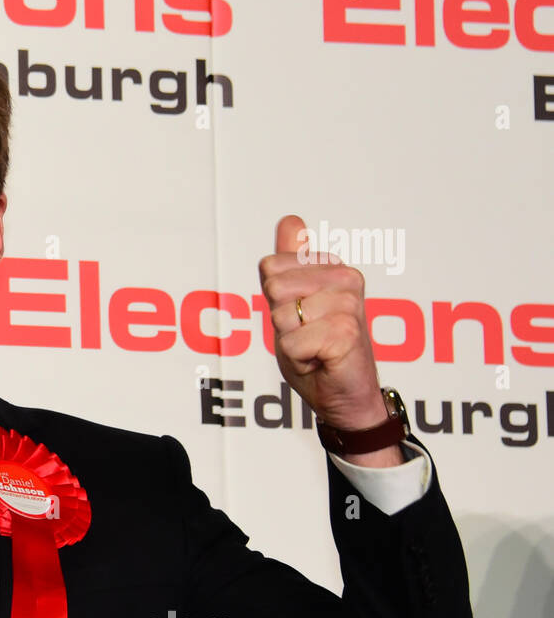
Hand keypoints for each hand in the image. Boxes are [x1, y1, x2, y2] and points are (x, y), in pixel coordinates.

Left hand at [259, 214, 398, 460]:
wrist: (345, 396)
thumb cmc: (318, 352)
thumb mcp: (294, 303)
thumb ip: (290, 262)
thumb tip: (291, 221)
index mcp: (331, 269)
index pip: (271, 268)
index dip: (274, 301)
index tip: (299, 316)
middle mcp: (345, 279)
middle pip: (273, 288)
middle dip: (280, 321)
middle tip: (305, 336)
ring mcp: (347, 305)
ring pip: (281, 316)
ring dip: (290, 343)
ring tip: (314, 349)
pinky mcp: (346, 332)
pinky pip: (291, 343)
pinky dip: (298, 360)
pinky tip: (320, 361)